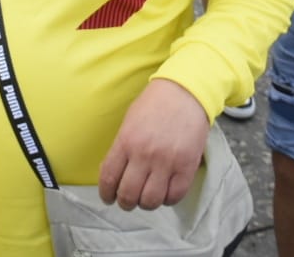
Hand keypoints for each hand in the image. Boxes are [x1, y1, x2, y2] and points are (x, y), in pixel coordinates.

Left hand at [99, 79, 208, 209]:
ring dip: (146, 203)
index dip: (106, 194)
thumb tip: (115, 174)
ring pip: (150, 200)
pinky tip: (165, 192)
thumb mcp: (129, 122)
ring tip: (147, 196)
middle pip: (128, 195)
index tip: (108, 198)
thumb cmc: (155, 104)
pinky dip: (167, 200)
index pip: (109, 178)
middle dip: (125, 202)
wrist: (185, 91)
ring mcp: (167, 162)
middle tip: (128, 200)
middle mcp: (144, 154)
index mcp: (125, 141)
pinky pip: (174, 196)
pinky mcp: (187, 166)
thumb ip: (121, 148)